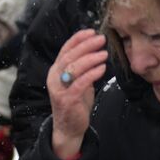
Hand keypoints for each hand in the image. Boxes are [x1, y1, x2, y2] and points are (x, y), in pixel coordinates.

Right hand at [47, 29, 107, 159]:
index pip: (65, 49)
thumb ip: (83, 68)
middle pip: (70, 56)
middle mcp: (55, 78)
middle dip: (86, 45)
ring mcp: (60, 89)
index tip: (92, 31)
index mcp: (56, 71)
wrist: (69, 128)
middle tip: (101, 40)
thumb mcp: (78, 82)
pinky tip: (102, 69)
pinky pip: (80, 83)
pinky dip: (92, 74)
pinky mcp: (68, 100)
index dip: (78, 39)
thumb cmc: (75, 103)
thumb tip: (95, 51)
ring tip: (104, 54)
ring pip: (74, 68)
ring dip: (91, 58)